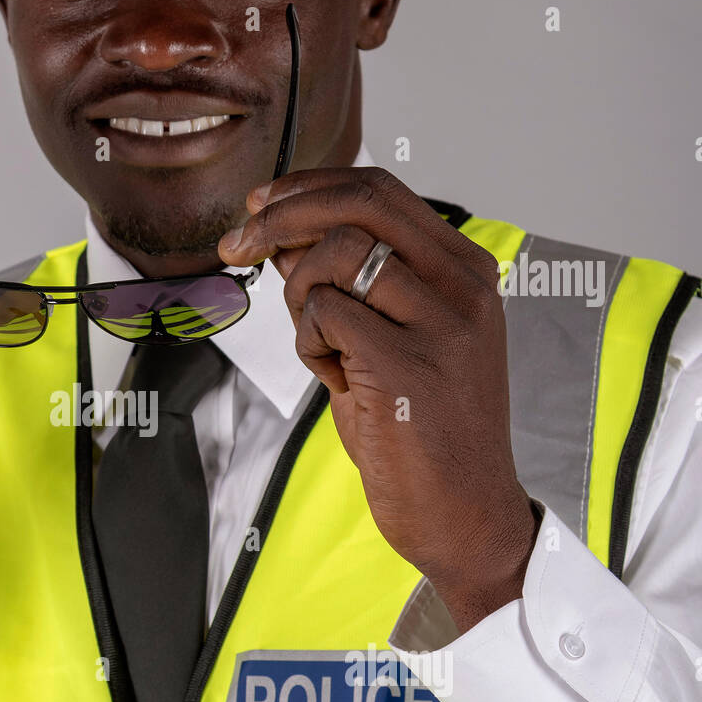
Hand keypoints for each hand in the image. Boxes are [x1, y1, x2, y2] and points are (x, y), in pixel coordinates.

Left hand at [219, 167, 538, 631]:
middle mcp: (462, 286)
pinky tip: (335, 377)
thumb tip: (282, 233)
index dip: (307, 187)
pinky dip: (308, 342)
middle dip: (281, 215)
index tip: (259, 204)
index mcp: (463, 271)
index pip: (379, 190)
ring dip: (299, 298)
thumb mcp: (387, 340)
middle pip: (357, 204)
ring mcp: (441, 323)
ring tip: (323, 348)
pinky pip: (324, 313)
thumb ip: (347, 284)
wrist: (463, 514)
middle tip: (237, 245)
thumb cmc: (421, 430)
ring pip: (335, 257)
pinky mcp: (408, 363)